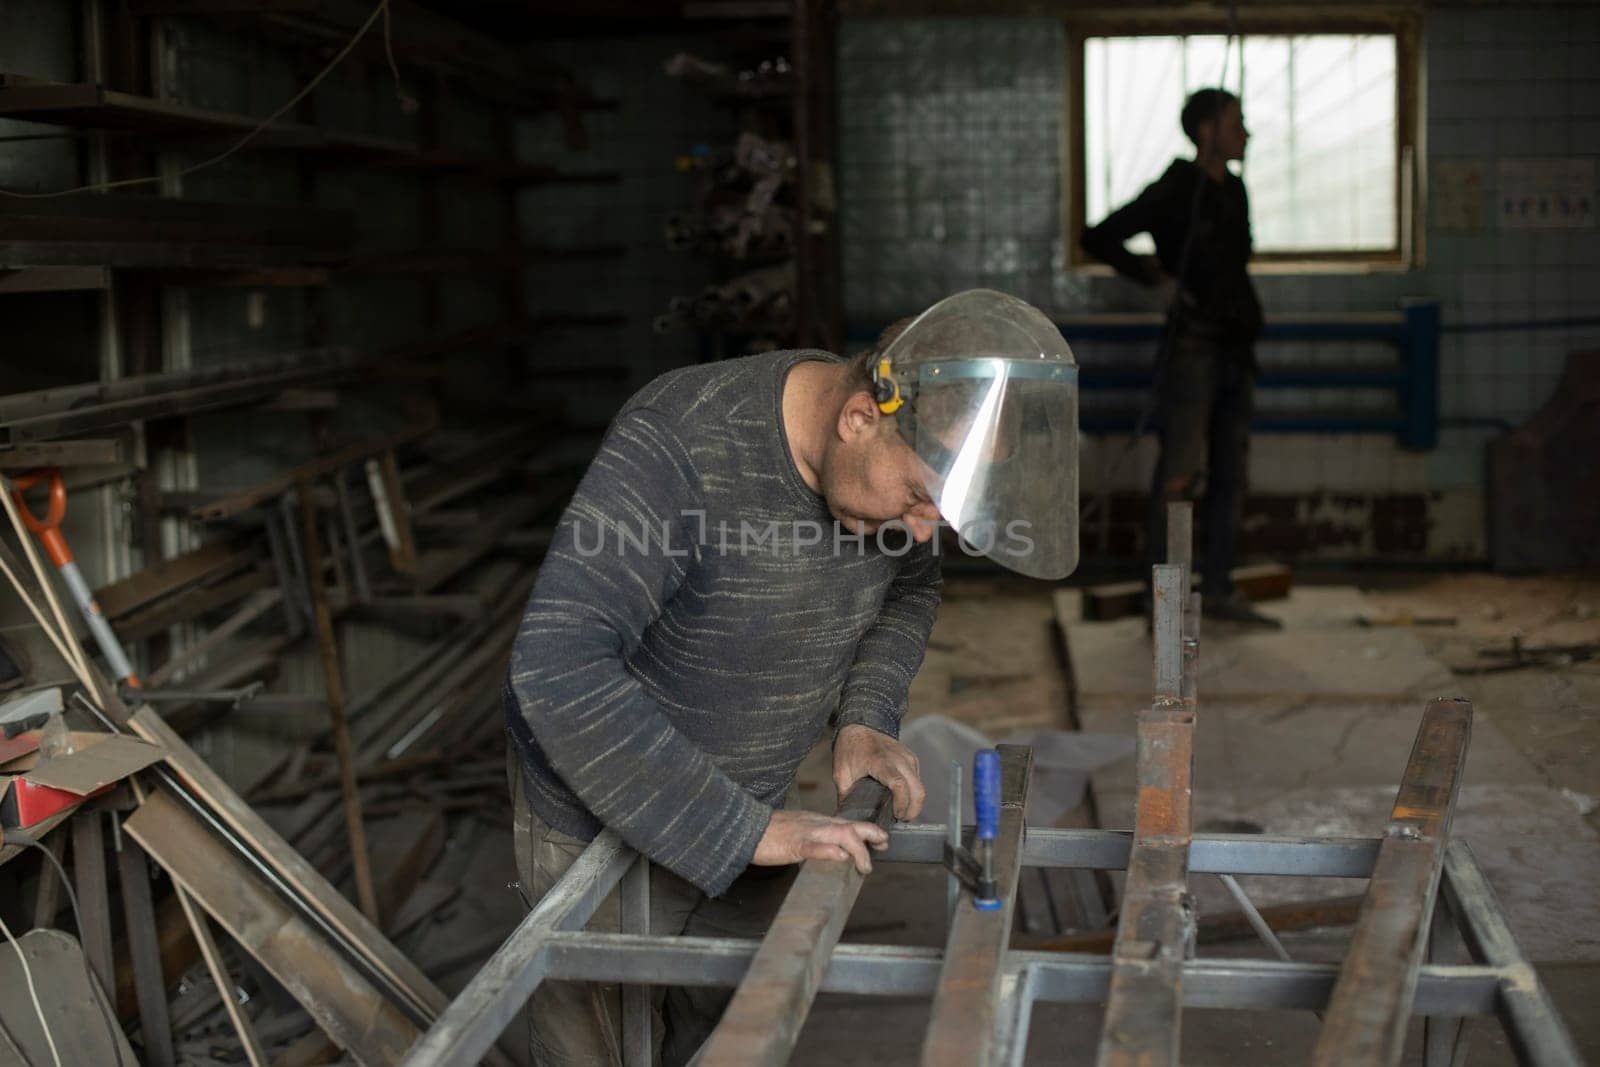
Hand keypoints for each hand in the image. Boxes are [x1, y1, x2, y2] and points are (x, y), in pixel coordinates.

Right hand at [751, 809, 887, 873]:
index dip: (867, 830)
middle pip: (850, 826)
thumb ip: (815, 839)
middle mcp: (816, 824)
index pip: (847, 823)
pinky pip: (814, 846)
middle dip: (871, 834)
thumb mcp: (797, 830)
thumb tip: (832, 850)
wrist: (745, 827)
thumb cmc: (768, 832)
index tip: (881, 839)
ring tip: (866, 865)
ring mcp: (807, 833)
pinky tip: (840, 857)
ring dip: (857, 850)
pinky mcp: (794, 844)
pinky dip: (829, 851)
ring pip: (839, 834)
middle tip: (884, 844)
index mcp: (816, 821)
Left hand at [833, 724, 925, 820]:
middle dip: (912, 810)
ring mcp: (907, 757)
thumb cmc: (850, 748)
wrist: (860, 725)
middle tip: (900, 819)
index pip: (899, 784)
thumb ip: (846, 795)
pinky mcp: (911, 758)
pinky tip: (902, 799)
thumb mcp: (841, 772)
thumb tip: (849, 817)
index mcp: (879, 762)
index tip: (895, 815)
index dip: (901, 804)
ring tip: (901, 812)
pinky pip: (918, 779)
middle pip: (917, 790)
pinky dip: (913, 792)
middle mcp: (898, 758)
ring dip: (914, 802)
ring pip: (920, 786)